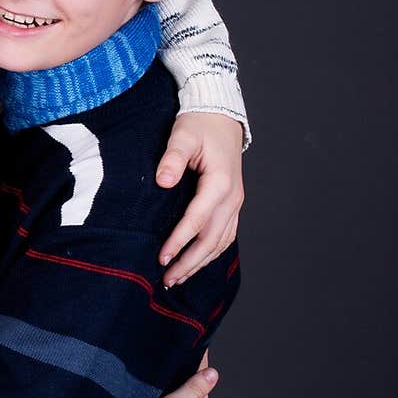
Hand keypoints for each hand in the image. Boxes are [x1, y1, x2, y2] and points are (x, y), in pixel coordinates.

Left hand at [155, 113, 243, 285]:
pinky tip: (196, 262)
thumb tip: (163, 181)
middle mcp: (232, 197)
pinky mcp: (231, 204)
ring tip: (178, 278)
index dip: (180, 242)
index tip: (162, 259)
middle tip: (167, 280)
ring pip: (220, 242)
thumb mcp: (183, 136)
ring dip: (200, 262)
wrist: (220, 117)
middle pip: (211, 239)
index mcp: (220, 183)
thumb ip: (172, 158)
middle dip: (190, 262)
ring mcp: (234, 203)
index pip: (197, 220)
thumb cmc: (199, 125)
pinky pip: (225, 235)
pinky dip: (211, 252)